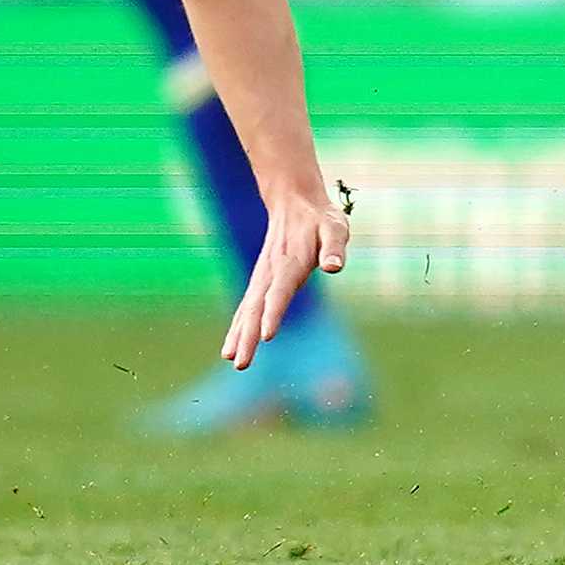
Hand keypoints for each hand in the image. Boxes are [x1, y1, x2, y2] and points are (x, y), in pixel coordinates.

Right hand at [221, 183, 350, 367]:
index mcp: (290, 262)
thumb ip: (334, 248)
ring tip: (230, 358)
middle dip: (248, 336)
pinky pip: (246, 306)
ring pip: (247, 309)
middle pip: (257, 307)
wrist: (295, 201)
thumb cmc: (320, 218)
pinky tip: (231, 346)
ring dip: (238, 334)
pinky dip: (237, 325)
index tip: (265, 336)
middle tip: (241, 362)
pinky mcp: (260, 280)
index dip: (273, 314)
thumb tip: (334, 267)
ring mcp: (262, 276)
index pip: (280, 292)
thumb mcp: (335, 228)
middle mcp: (271, 272)